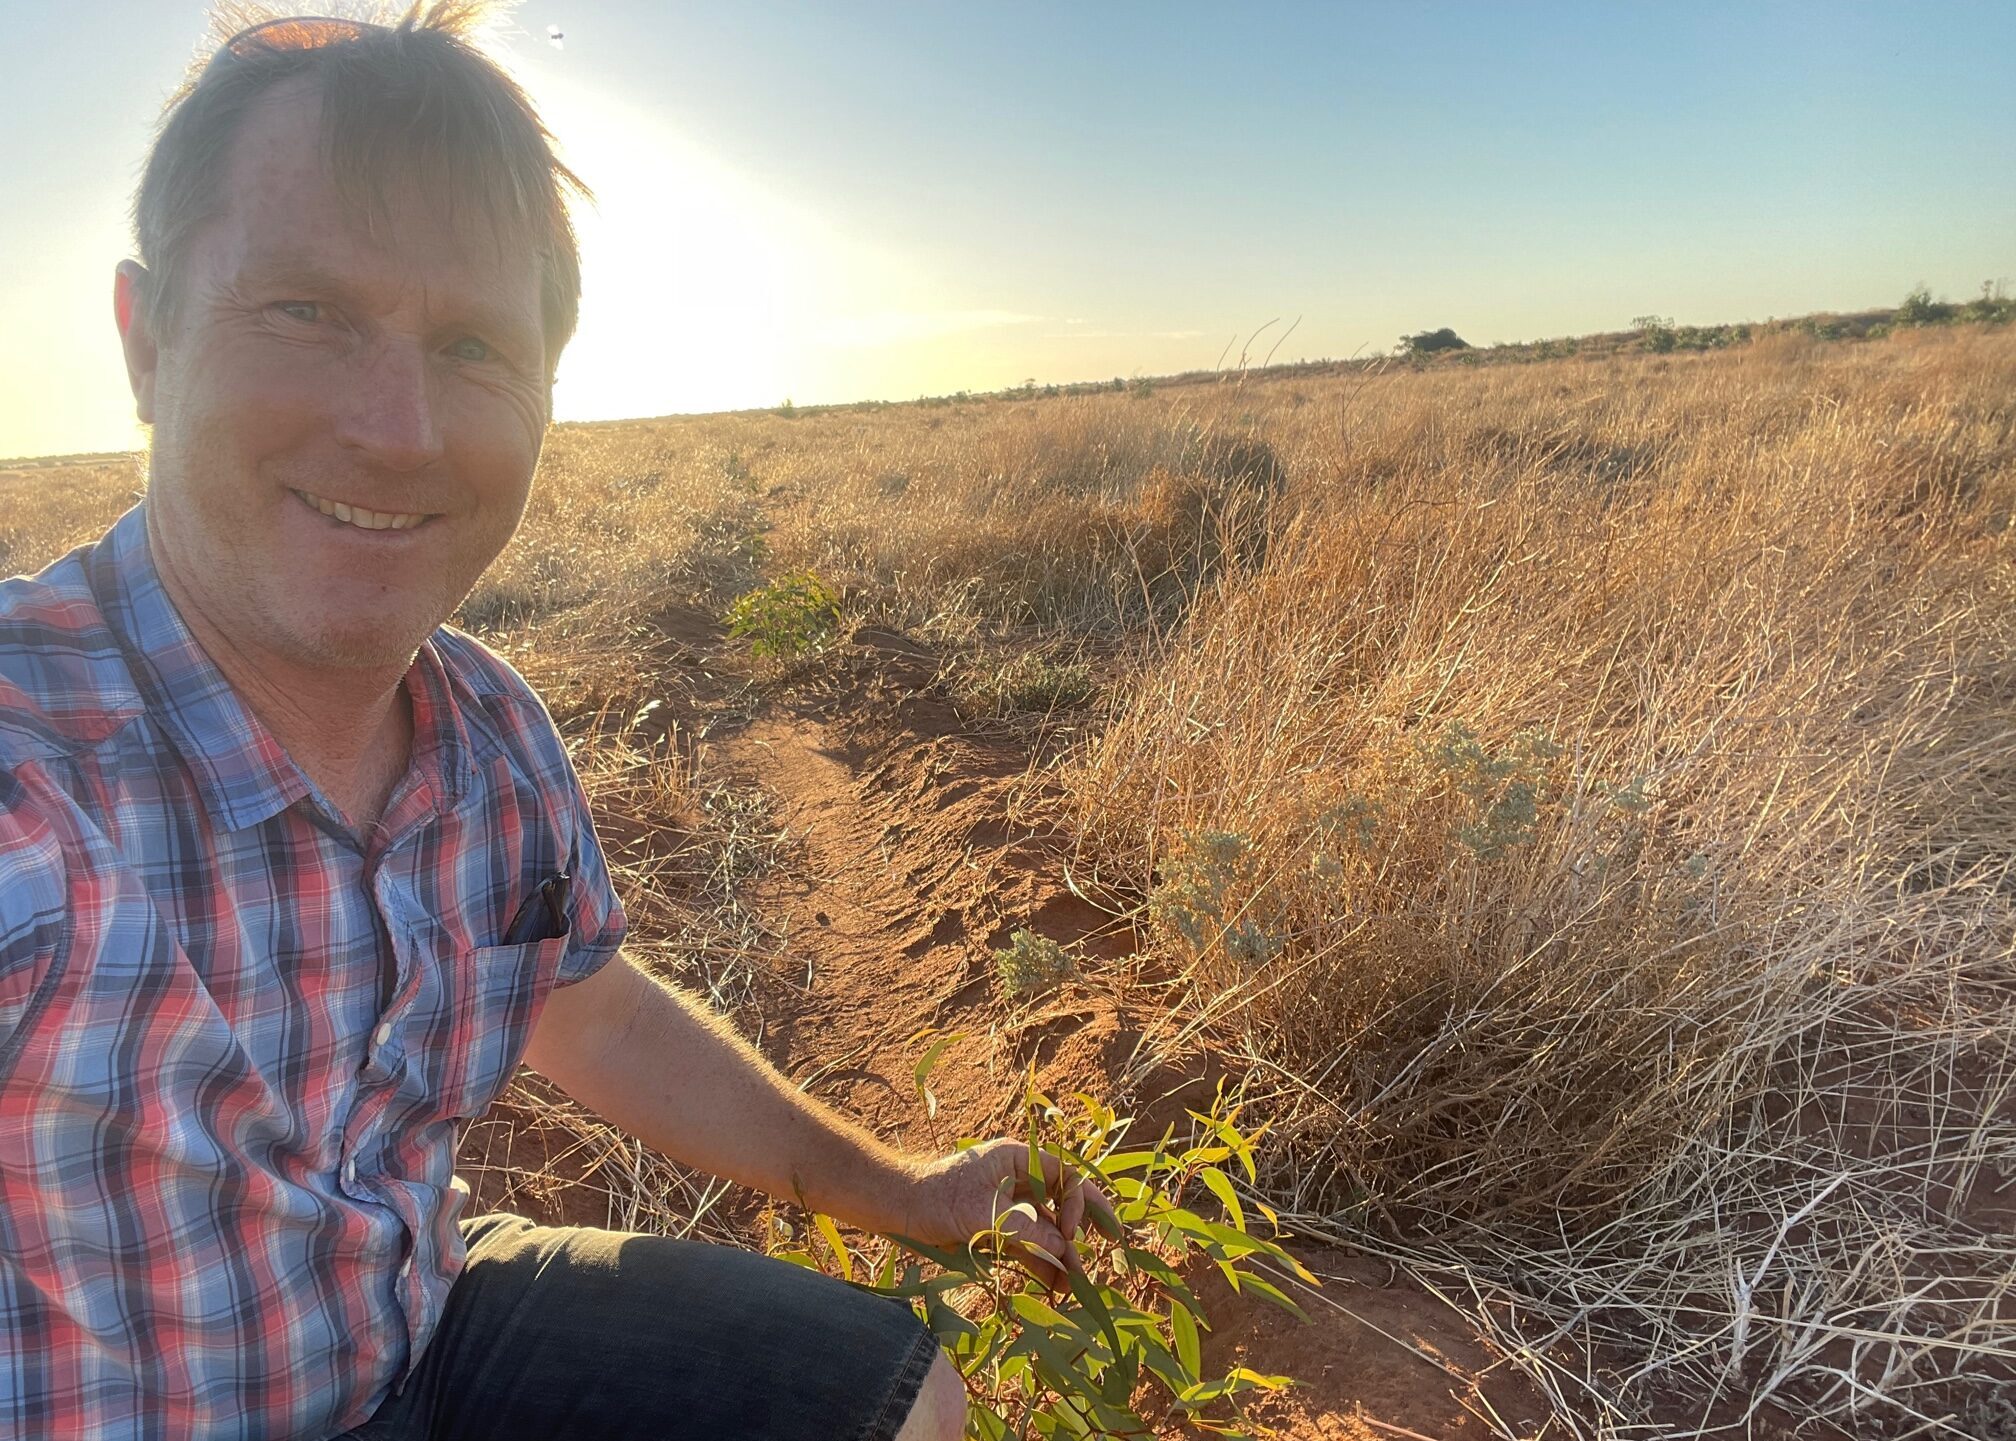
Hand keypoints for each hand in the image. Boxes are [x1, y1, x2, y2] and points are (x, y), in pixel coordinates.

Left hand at [899, 1139, 1117, 1290]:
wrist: (898, 1210)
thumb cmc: (937, 1197)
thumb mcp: (984, 1212)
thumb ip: (1026, 1229)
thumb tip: (1063, 1247)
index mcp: (1017, 1160)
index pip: (1064, 1175)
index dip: (1078, 1202)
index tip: (1072, 1234)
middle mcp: (1018, 1181)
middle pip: (1062, 1203)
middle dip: (1080, 1231)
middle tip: (1105, 1252)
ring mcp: (1009, 1208)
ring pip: (1046, 1230)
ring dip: (1061, 1256)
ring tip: (1075, 1287)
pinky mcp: (997, 1231)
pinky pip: (1028, 1247)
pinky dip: (1041, 1265)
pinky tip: (1055, 1286)